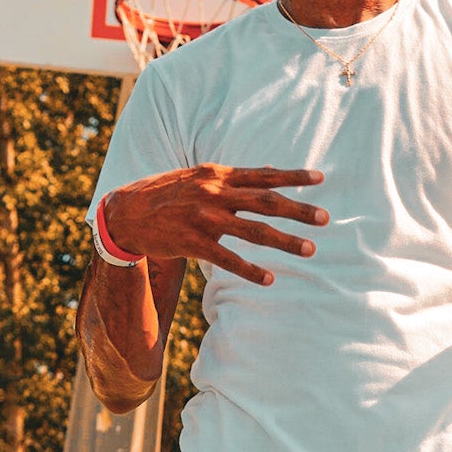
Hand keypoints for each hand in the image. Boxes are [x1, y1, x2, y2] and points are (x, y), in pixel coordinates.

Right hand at [103, 165, 328, 285]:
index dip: (293, 177)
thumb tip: (269, 173)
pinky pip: (228, 259)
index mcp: (218, 175)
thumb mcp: (199, 177)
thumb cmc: (166, 193)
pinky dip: (250, 270)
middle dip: (298, 211)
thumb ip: (233, 178)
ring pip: (253, 231)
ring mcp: (205, 219)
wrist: (127, 212)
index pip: (263, 175)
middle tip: (325, 219)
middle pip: (266, 202)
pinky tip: (270, 279)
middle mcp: (215, 194)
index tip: (320, 180)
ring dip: (285, 242)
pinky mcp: (194, 243)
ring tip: (309, 249)